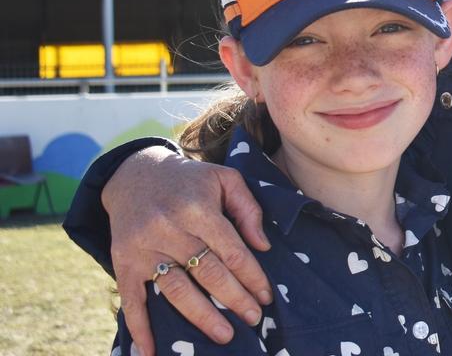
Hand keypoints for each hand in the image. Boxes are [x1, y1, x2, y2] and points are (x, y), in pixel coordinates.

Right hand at [103, 146, 271, 355]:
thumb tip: (263, 247)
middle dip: (234, 299)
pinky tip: (151, 351)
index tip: (266, 296)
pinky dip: (140, 327)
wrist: (135, 174)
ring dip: (201, 316)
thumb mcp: (225, 179)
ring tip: (224, 336)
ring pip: (175, 289)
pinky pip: (132, 299)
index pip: (232, 251)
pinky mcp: (123, 262)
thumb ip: (248, 209)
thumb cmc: (190, 180)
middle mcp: (169, 229)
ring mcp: (144, 248)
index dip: (252, 277)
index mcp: (197, 209)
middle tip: (254, 319)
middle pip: (207, 273)